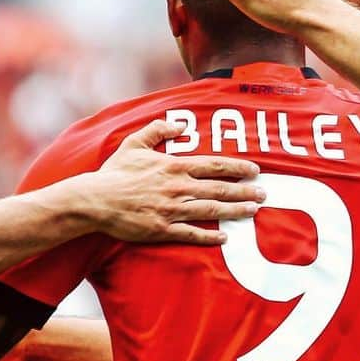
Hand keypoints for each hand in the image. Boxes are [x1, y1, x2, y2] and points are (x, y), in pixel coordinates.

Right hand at [79, 119, 263, 245]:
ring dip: (235, 211)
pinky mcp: (162, 230)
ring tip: (253, 211)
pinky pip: (191, 234)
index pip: (214, 165)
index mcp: (173, 166)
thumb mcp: (133, 143)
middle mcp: (177, 188)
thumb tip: (178, 123)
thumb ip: (158, 130)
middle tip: (264, 193)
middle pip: (219, 189)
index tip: (255, 170)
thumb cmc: (114, 173)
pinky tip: (224, 237)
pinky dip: (209, 236)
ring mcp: (172, 210)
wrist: (95, 200)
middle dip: (245, 191)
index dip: (237, 168)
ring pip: (211, 210)